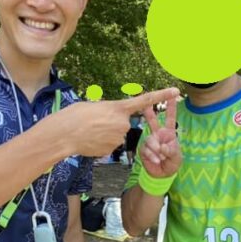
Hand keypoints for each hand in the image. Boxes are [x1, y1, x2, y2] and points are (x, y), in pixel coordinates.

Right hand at [54, 88, 179, 156]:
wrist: (64, 134)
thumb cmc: (75, 115)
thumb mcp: (94, 106)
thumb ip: (108, 112)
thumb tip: (110, 119)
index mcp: (118, 108)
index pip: (145, 100)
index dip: (161, 95)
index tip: (176, 91)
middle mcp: (122, 124)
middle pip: (122, 124)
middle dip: (111, 124)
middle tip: (94, 123)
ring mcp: (118, 139)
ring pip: (115, 136)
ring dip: (105, 134)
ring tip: (89, 132)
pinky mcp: (111, 150)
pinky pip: (109, 145)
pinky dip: (100, 144)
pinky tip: (90, 141)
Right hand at [140, 96, 181, 177]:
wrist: (161, 175)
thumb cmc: (172, 163)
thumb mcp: (177, 157)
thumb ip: (171, 150)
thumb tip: (161, 147)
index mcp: (169, 133)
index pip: (170, 118)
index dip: (171, 107)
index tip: (172, 94)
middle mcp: (158, 134)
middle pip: (153, 121)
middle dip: (149, 111)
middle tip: (145, 103)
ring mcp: (150, 141)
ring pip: (150, 140)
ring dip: (157, 151)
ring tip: (162, 158)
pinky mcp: (143, 148)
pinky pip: (146, 149)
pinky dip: (152, 156)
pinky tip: (156, 161)